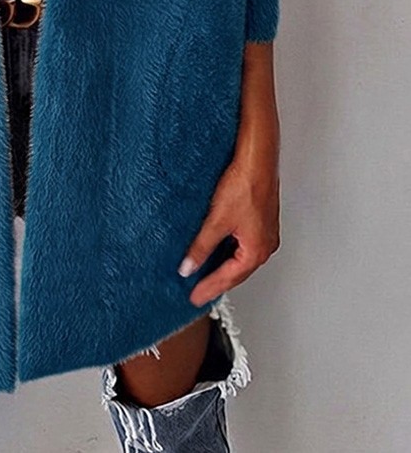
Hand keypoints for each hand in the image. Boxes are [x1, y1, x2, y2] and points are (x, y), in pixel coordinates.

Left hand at [177, 40, 280, 304]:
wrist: (258, 155)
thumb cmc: (245, 183)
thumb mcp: (216, 219)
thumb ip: (201, 247)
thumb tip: (187, 268)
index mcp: (257, 250)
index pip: (229, 278)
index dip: (209, 288)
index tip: (193, 297)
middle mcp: (265, 243)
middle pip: (238, 270)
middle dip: (218, 280)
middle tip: (197, 290)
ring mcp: (265, 229)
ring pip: (241, 256)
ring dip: (223, 264)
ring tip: (203, 271)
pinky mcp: (260, 215)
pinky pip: (243, 241)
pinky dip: (228, 248)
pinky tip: (216, 244)